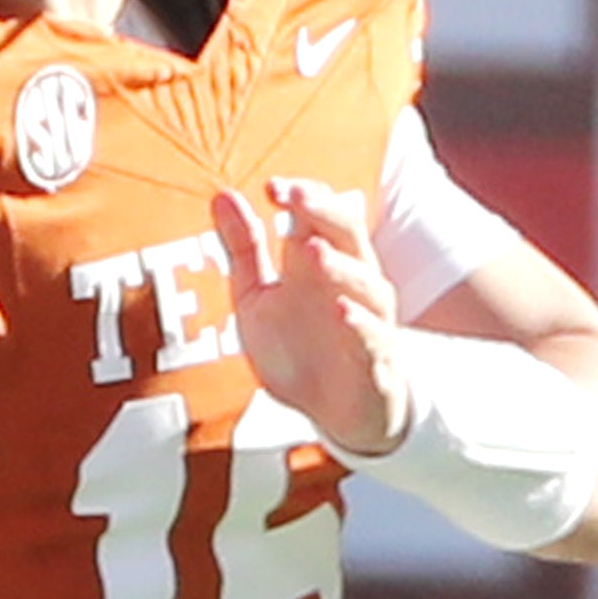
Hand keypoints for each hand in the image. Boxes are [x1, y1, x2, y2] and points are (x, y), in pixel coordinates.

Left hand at [213, 177, 410, 454]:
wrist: (332, 411)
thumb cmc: (298, 345)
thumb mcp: (256, 294)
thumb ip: (243, 247)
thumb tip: (222, 194)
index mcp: (320, 259)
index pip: (320, 212)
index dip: (301, 195)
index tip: (271, 187)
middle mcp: (350, 281)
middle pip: (347, 233)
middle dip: (322, 211)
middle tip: (294, 196)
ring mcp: (367, 318)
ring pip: (366, 282)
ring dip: (339, 265)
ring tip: (311, 250)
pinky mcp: (375, 359)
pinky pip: (374, 336)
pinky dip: (360, 323)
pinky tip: (342, 310)